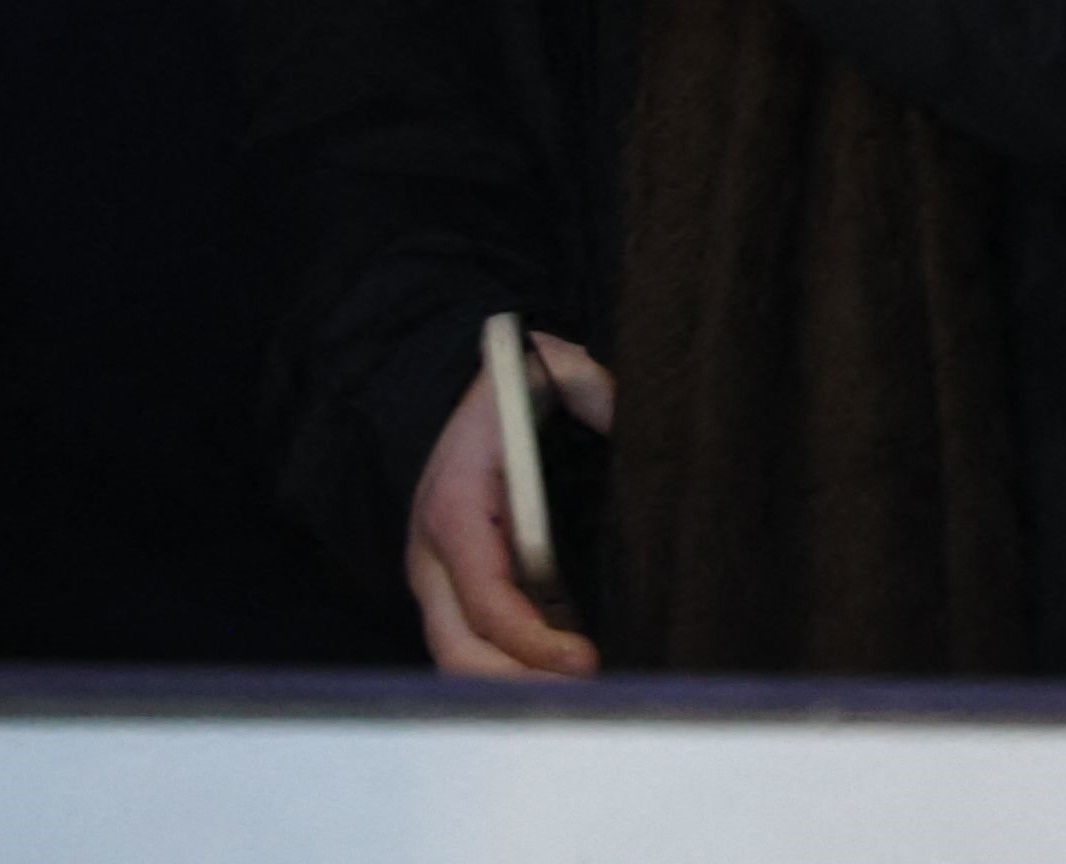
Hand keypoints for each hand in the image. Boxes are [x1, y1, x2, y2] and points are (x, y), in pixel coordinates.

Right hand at [406, 326, 612, 677]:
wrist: (460, 387)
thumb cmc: (508, 387)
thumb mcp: (547, 368)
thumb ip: (592, 388)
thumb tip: (631, 420)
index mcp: (454, 509)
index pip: (487, 601)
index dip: (535, 643)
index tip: (586, 661)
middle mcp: (433, 555)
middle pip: (460, 652)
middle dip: (521, 687)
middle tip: (589, 697)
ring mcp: (437, 578)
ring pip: (460, 660)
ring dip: (516, 687)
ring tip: (583, 698)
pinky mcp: (451, 589)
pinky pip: (472, 646)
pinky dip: (510, 671)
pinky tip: (562, 677)